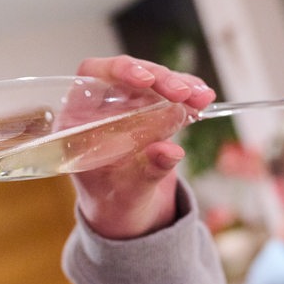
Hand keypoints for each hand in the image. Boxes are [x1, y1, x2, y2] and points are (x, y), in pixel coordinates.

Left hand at [70, 56, 215, 238]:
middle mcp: (102, 108)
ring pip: (152, 83)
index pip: (91, 77)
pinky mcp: (149, 112)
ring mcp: (128, 108)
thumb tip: (170, 152)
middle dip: (160, 80)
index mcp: (80, 121)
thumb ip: (148, 171)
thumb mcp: (130, 192)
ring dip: (179, 86)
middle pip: (128, 76)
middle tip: (184, 93)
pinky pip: (168, 96)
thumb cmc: (115, 202)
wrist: (126, 212)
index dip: (118, 70)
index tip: (145, 79)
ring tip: (202, 97)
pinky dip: (188, 96)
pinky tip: (204, 99)